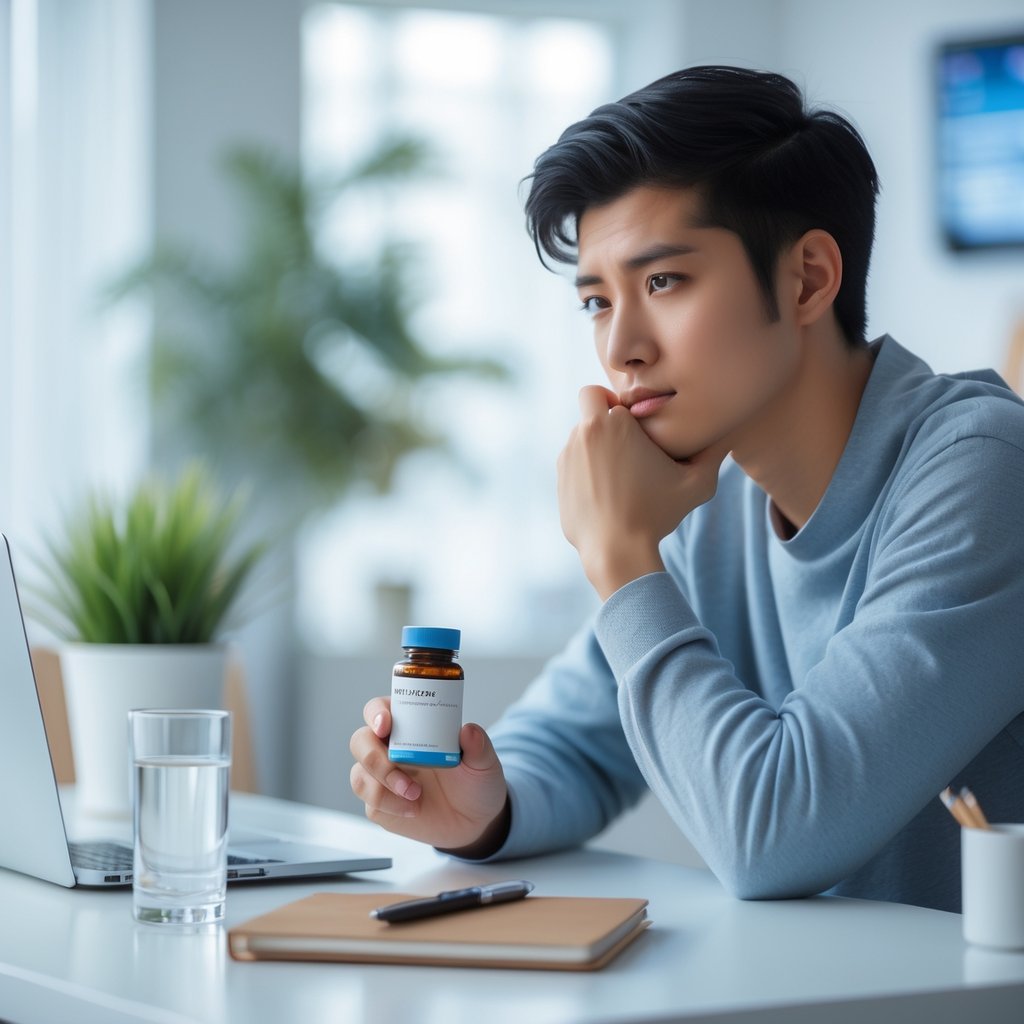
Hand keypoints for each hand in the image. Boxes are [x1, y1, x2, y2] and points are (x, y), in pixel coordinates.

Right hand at [349, 697, 509, 854]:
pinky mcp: (381, 804)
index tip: (386, 725)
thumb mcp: (484, 763)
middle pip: (360, 741)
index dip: (376, 713)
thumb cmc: (475, 782)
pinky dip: (391, 805)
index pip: (379, 709)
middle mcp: (390, 748)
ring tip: (415, 794)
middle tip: (398, 765)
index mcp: (410, 726)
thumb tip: (468, 730)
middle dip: (373, 755)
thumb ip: (478, 746)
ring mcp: (382, 777)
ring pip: (360, 774)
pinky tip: (414, 809)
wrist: (474, 821)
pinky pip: (371, 802)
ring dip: (383, 784)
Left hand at [558, 385, 728, 598]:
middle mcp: (583, 434)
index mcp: (613, 424)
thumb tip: (729, 432)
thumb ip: (713, 453)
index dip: (620, 406)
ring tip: (622, 473)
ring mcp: (567, 458)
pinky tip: (608, 491)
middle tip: (626, 441)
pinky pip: (573, 463)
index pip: (605, 393)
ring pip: (580, 436)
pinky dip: (587, 470)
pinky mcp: (560, 480)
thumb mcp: (696, 484)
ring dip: (597, 445)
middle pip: (588, 406)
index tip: (635, 427)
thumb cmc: (657, 514)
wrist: (617, 552)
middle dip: (603, 415)